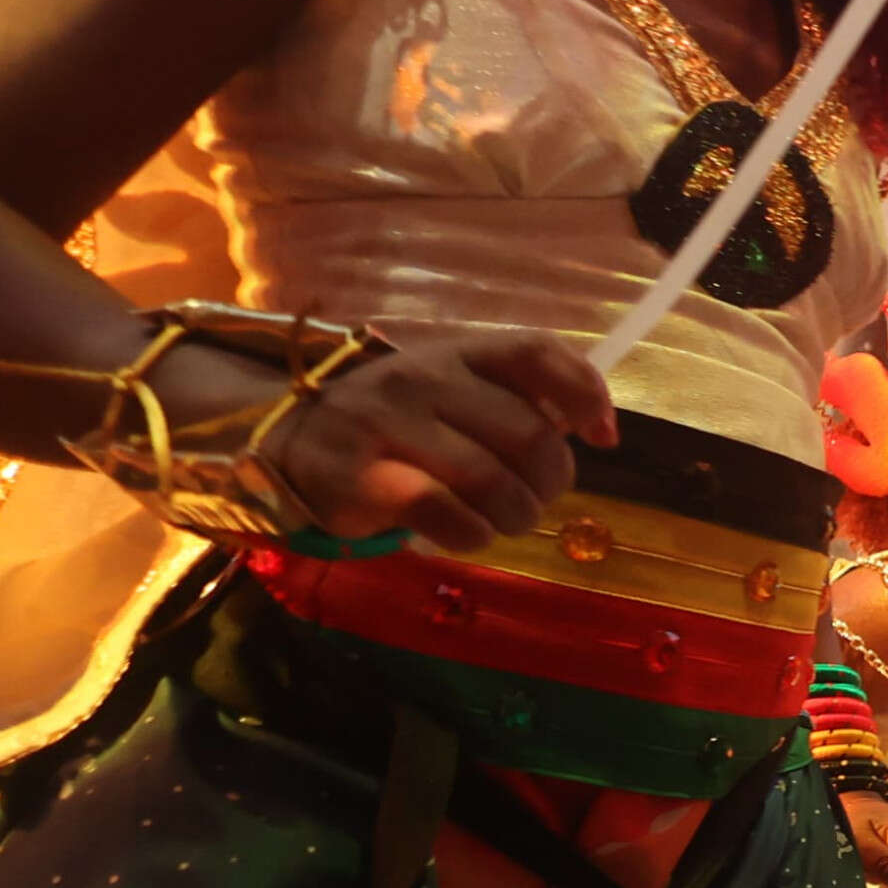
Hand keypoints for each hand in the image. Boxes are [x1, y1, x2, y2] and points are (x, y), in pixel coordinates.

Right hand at [254, 331, 616, 550]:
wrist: (287, 439)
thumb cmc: (393, 423)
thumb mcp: (453, 390)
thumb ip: (518, 396)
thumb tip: (597, 426)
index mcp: (455, 352)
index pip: (537, 353)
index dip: (585, 395)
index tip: (601, 437)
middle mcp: (423, 377)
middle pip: (529, 434)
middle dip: (550, 481)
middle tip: (533, 500)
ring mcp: (388, 424)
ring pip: (492, 480)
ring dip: (514, 516)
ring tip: (502, 521)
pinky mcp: (361, 478)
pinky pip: (445, 514)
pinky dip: (472, 536)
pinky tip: (466, 533)